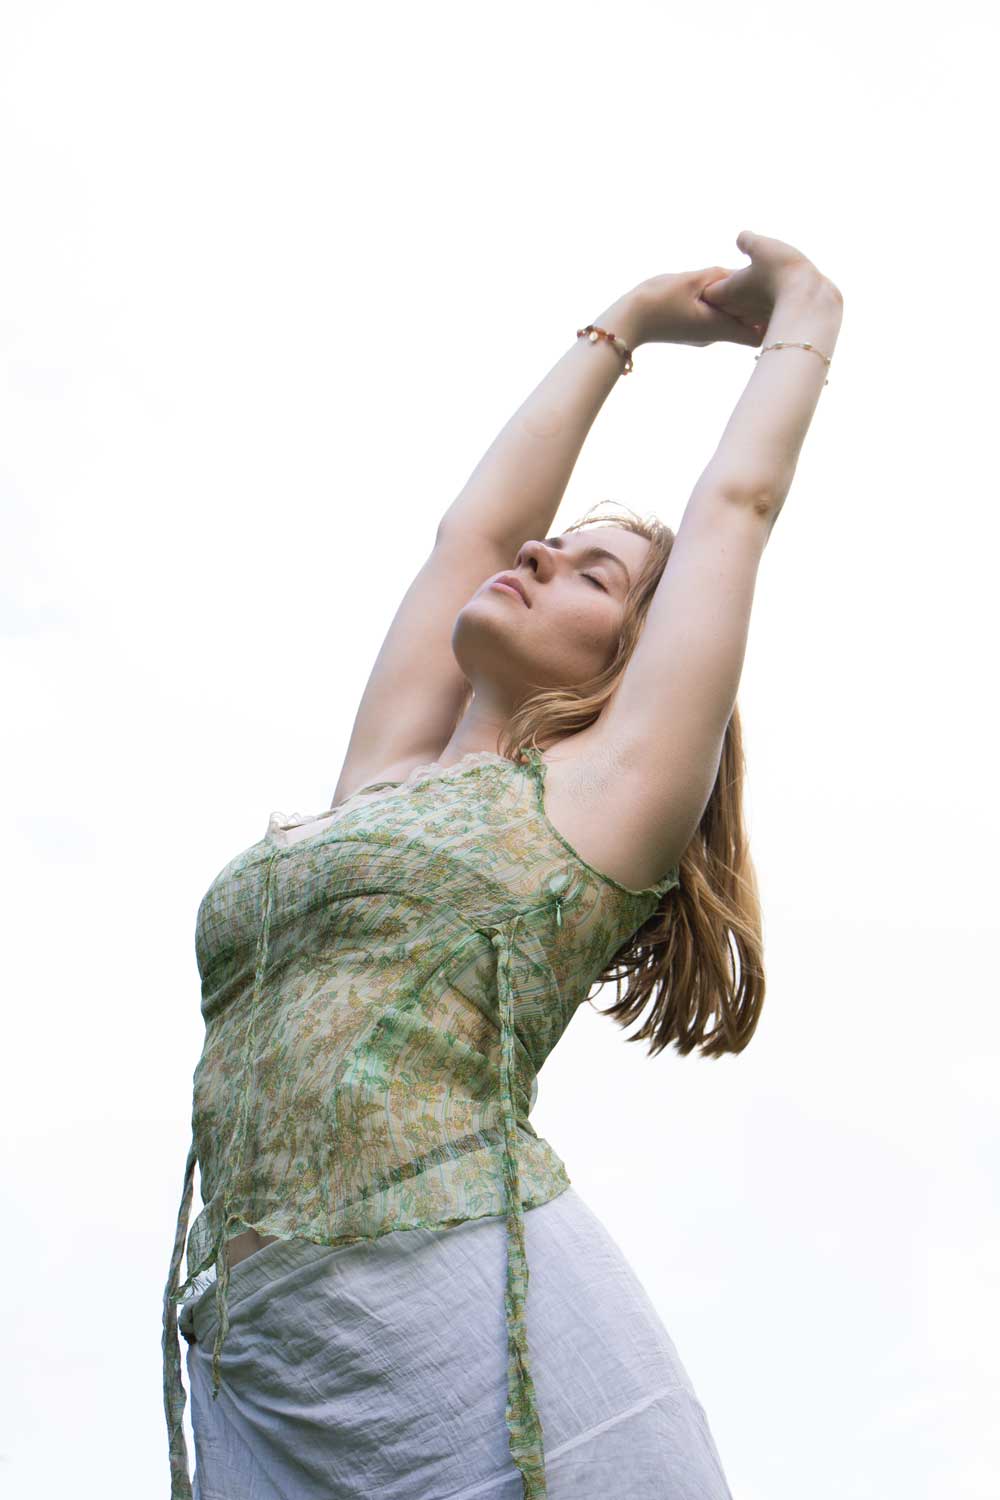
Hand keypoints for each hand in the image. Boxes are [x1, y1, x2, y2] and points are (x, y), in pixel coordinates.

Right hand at [627, 265, 769, 349]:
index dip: (769, 321)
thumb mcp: (692, 280)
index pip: (756, 336)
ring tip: (742, 284)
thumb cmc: (657, 301)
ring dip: (737, 305)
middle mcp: (713, 336)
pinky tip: (718, 290)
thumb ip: (719, 276)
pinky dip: (722, 306)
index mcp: (718, 327)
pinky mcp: (691, 331)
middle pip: (746, 328)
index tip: (775, 302)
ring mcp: (702, 336)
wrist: (627, 321)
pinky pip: (715, 319)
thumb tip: (741, 275)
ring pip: (730, 321)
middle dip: (756, 309)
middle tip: (765, 287)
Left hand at [699, 230, 829, 330]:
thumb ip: (748, 241)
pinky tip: (775, 307)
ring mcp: (753, 322)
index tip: (724, 276)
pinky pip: (762, 324)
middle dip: (728, 299)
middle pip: (723, 308)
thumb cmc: (781, 272)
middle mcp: (736, 310)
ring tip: (761, 294)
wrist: (808, 301)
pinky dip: (765, 316)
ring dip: (747, 308)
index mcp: (728, 291)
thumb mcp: (762, 246)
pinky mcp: (771, 327)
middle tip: (742, 285)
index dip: (713, 285)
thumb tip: (742, 239)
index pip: (708, 293)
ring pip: (742, 317)